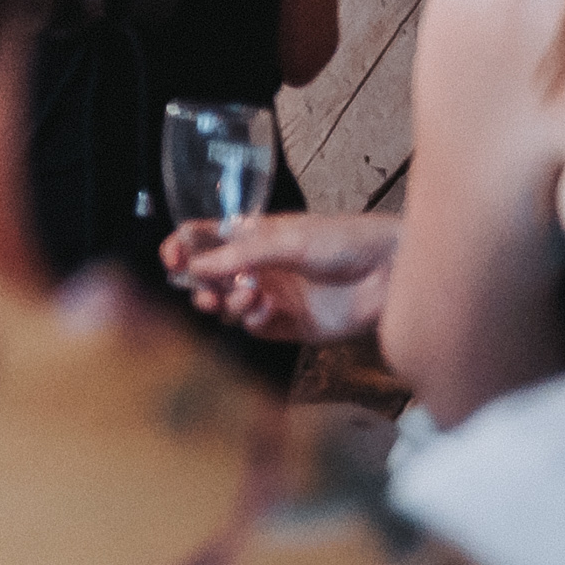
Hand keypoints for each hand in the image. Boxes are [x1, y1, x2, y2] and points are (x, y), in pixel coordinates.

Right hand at [162, 209, 397, 342]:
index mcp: (253, 236)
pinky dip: (253, 320)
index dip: (181, 249)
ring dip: (228, 304)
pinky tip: (268, 310)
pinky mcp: (290, 326)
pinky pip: (254, 328)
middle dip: (201, 286)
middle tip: (208, 292)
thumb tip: (196, 266)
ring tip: (247, 298)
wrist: (391, 273)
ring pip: (227, 307)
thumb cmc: (344, 240)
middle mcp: (257, 266)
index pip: (203, 240)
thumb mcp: (287, 238)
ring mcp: (272, 297)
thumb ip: (240, 253)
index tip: (173, 261)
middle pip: (208, 279)